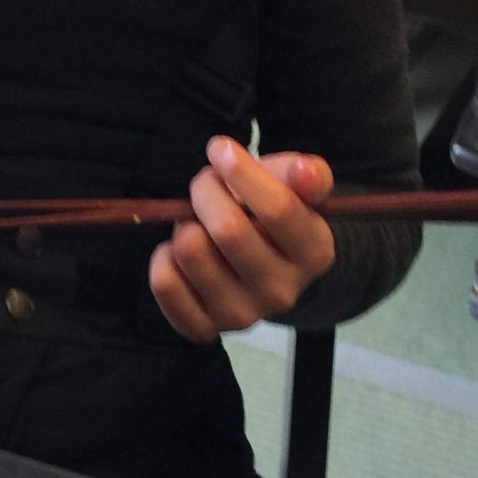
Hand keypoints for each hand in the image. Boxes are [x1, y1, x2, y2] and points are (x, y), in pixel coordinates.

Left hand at [148, 140, 336, 341]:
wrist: (262, 264)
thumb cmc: (275, 213)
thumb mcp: (295, 185)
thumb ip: (306, 173)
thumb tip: (305, 172)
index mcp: (314, 253)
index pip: (278, 209)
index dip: (241, 171)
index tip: (221, 149)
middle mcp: (282, 292)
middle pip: (228, 230)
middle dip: (206, 191)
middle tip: (206, 184)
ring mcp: (243, 315)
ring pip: (191, 251)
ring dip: (185, 222)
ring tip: (197, 220)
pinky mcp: (204, 328)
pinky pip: (166, 284)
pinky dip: (163, 257)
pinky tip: (179, 252)